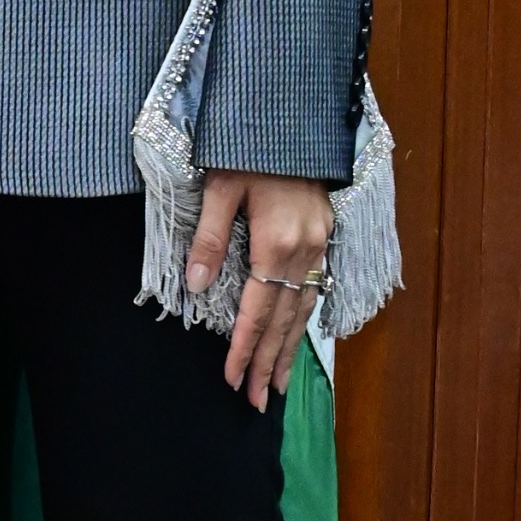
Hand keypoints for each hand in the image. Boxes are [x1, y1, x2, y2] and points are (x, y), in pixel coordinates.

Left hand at [188, 169, 332, 407]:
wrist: (294, 117)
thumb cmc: (250, 148)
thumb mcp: (219, 186)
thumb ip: (208, 239)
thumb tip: (195, 289)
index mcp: (276, 242)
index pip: (256, 311)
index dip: (244, 348)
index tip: (233, 380)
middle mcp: (304, 251)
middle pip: (284, 320)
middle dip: (269, 363)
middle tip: (258, 402)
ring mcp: (319, 245)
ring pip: (303, 310)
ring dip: (289, 350)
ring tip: (278, 385)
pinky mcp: (325, 236)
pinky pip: (314, 291)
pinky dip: (303, 322)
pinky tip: (295, 339)